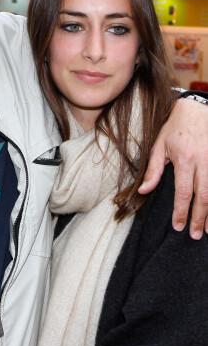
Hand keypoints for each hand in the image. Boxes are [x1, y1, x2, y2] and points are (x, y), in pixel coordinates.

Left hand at [140, 98, 207, 238]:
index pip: (183, 191)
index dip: (181, 211)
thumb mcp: (158, 146)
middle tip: (196, 234)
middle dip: (200, 218)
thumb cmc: (174, 128)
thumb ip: (153, 170)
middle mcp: (204, 163)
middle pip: (204, 197)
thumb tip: (143, 190)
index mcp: (185, 160)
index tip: (179, 226)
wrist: (197, 110)